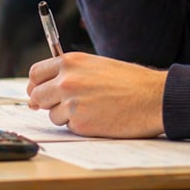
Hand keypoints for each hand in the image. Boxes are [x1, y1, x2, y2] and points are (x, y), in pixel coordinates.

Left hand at [27, 52, 166, 137]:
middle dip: (44, 102)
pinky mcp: (80, 123)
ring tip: (92, 108)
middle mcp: (67, 80)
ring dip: (65, 115)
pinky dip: (79, 125)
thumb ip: (71, 73)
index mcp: (71, 62)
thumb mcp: (97, 66)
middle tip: (59, 105)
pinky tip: (98, 118)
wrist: (153, 98)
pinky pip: (68, 127)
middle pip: (36, 95)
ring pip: (52, 114)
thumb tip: (46, 87)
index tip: (38, 92)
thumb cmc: (130, 82)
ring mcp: (71, 103)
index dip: (36, 85)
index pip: (36, 73)